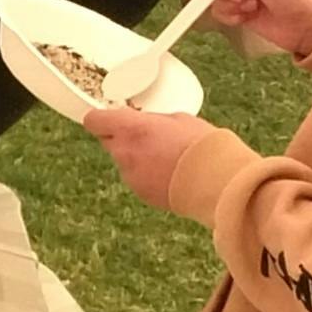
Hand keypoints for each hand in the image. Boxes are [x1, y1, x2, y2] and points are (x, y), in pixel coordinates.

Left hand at [82, 101, 219, 210]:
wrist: (217, 181)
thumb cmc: (202, 145)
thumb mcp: (179, 118)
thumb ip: (153, 120)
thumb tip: (145, 122)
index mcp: (132, 129)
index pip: (94, 120)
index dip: (101, 118)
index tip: (111, 118)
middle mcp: (124, 153)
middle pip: (109, 141)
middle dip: (122, 138)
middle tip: (146, 137)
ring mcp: (130, 176)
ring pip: (124, 162)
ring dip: (136, 158)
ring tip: (166, 158)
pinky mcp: (140, 194)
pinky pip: (137, 179)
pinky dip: (148, 176)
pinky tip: (171, 174)